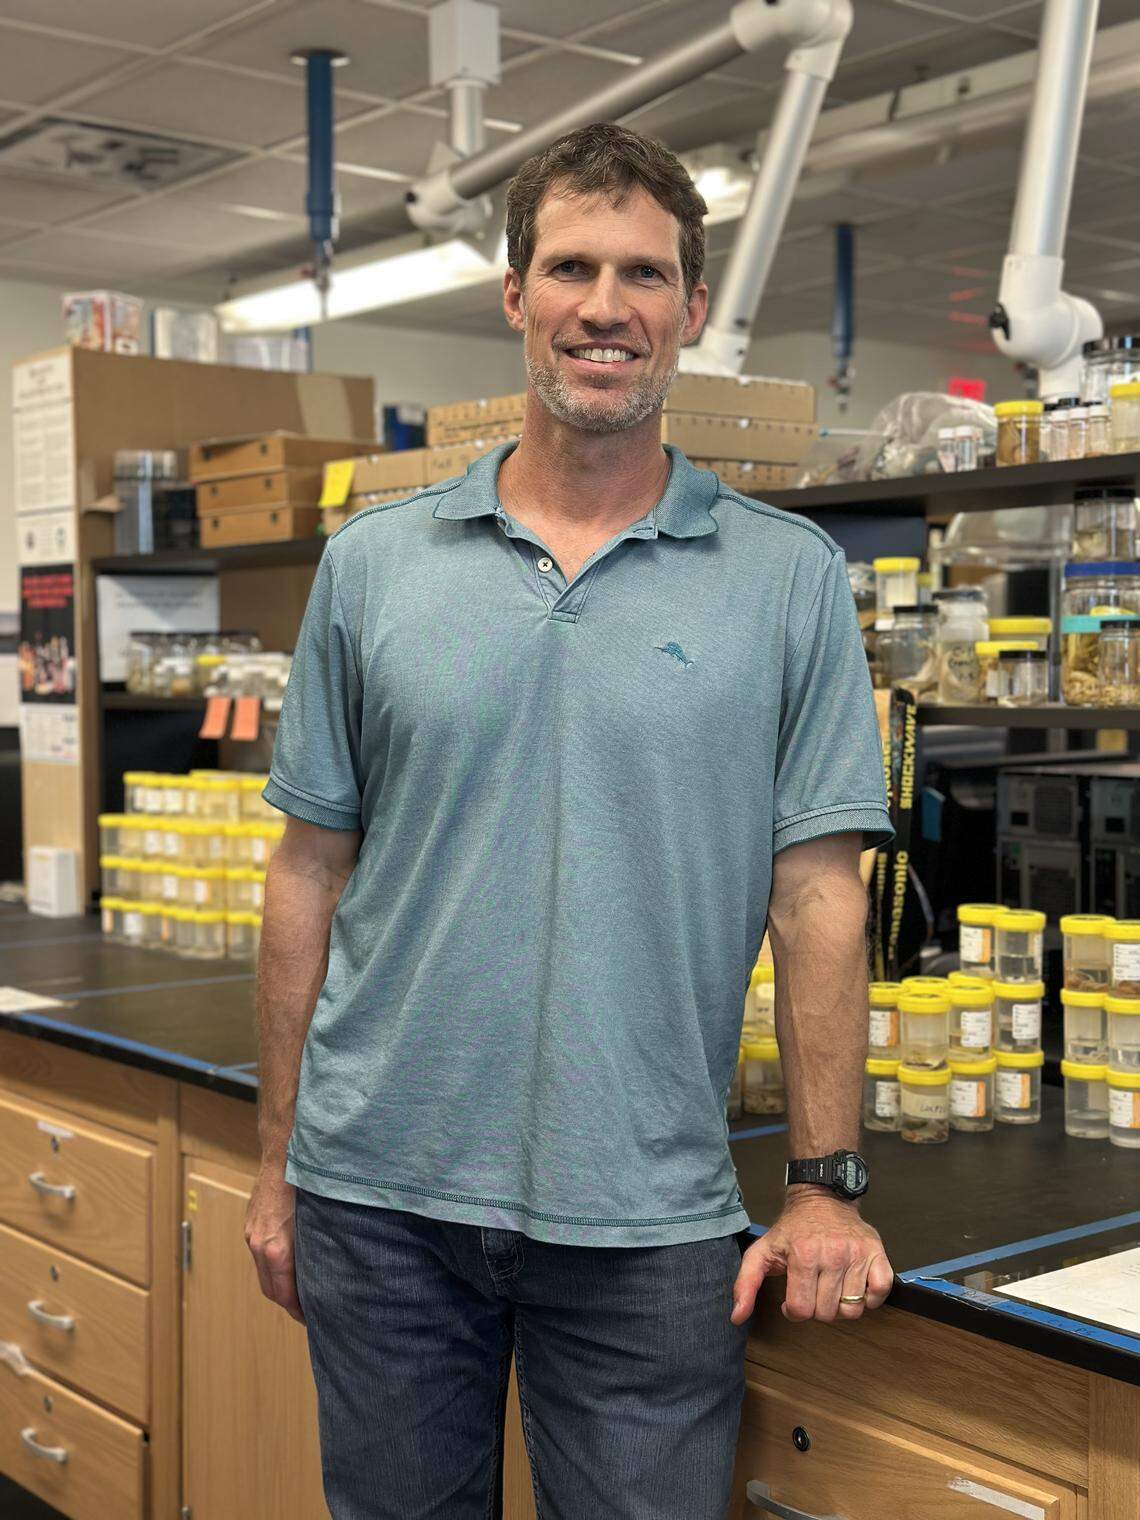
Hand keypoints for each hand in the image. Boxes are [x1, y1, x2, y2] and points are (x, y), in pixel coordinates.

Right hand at [245, 1167, 305, 1324]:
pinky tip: (289, 1264)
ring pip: (263, 1274)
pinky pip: (259, 1256)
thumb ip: (319, 1248)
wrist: (283, 1153)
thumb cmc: (305, 1183)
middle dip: (288, 1303)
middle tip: (308, 1311)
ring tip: (300, 1291)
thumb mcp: (317, 1220)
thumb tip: (332, 1272)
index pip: (283, 1294)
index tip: (311, 1319)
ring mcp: (252, 1234)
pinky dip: (272, 1268)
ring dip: (279, 1285)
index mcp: (275, 1249)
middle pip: (270, 1289)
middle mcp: (258, 1245)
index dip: (297, 1310)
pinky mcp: (251, 1225)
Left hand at [730, 1190, 892, 1325]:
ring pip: (852, 1310)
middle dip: (816, 1308)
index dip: (794, 1310)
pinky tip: (853, 1287)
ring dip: (841, 1306)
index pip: (801, 1310)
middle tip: (812, 1290)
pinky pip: (879, 1294)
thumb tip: (736, 1317)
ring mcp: (857, 1254)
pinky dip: (869, 1298)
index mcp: (803, 1254)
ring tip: (831, 1288)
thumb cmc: (792, 1229)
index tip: (793, 1297)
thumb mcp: (761, 1251)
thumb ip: (745, 1283)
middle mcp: (832, 1253)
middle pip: (827, 1314)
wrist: (822, 1198)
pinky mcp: (876, 1253)